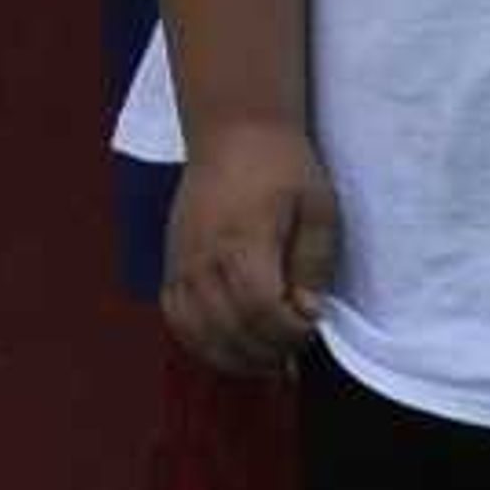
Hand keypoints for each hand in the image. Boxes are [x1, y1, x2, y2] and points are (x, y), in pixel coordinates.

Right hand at [163, 125, 337, 375]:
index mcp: (244, 240)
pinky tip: (230, 346)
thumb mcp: (318, 208)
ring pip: (198, 333)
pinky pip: (176, 319)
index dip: (289, 332)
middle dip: (268, 351)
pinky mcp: (170, 265)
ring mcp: (181, 263)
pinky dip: (200, 342)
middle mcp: (204, 257)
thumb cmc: (283, 167)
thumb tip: (307, 312)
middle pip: (230, 329)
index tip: (311, 328)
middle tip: (296, 351)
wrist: (234, 131)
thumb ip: (314, 263)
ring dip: (235, 356)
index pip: (261, 309)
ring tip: (266, 359)